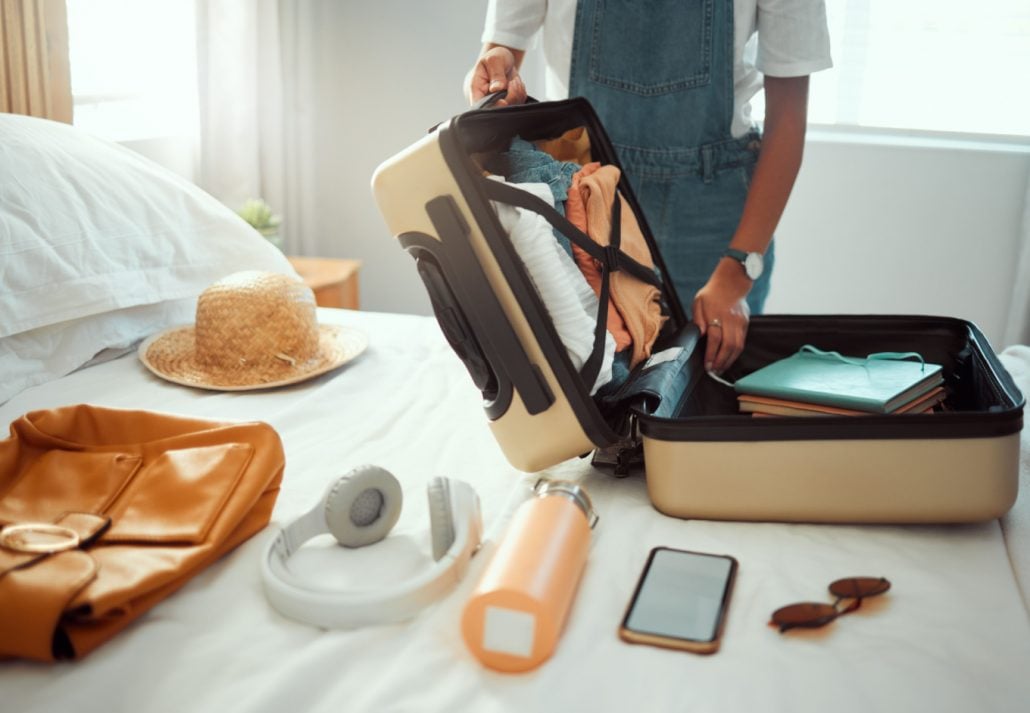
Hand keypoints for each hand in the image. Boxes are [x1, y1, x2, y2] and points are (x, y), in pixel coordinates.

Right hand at [468, 46, 526, 105]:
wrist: (502, 60)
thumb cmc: (494, 59)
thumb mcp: (494, 60)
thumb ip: (496, 74)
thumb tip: (496, 89)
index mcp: (476, 90)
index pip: (480, 107)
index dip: (492, 107)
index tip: (503, 101)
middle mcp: (485, 100)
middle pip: (498, 110)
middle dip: (510, 96)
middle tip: (513, 81)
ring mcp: (497, 103)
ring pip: (510, 107)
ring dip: (517, 93)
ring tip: (514, 80)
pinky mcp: (507, 103)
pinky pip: (517, 103)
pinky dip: (521, 93)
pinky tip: (516, 84)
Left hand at [692, 259, 751, 373]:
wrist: (732, 281)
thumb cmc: (712, 293)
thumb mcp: (699, 302)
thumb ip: (698, 319)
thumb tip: (699, 334)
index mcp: (717, 313)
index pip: (715, 338)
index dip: (711, 353)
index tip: (707, 364)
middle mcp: (730, 319)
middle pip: (728, 345)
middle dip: (721, 361)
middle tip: (714, 371)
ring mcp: (740, 322)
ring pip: (737, 346)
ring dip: (729, 360)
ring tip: (721, 369)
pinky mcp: (745, 324)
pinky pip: (742, 342)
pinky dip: (735, 353)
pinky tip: (728, 359)